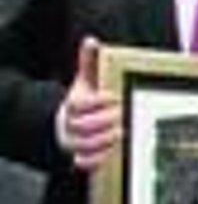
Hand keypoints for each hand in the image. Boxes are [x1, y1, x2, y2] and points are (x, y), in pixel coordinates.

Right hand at [58, 37, 122, 170]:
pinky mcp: (80, 156)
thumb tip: (91, 41)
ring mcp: (74, 142)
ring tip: (121, 132)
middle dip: (105, 120)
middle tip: (123, 115)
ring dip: (104, 139)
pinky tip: (111, 151)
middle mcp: (70, 125)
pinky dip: (96, 159)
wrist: (68, 124)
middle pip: (83, 125)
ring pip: (84, 144)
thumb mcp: (86, 82)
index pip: (80, 104)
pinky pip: (84, 162)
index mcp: (72, 105)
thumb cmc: (84, 102)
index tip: (114, 96)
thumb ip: (90, 63)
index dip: (98, 101)